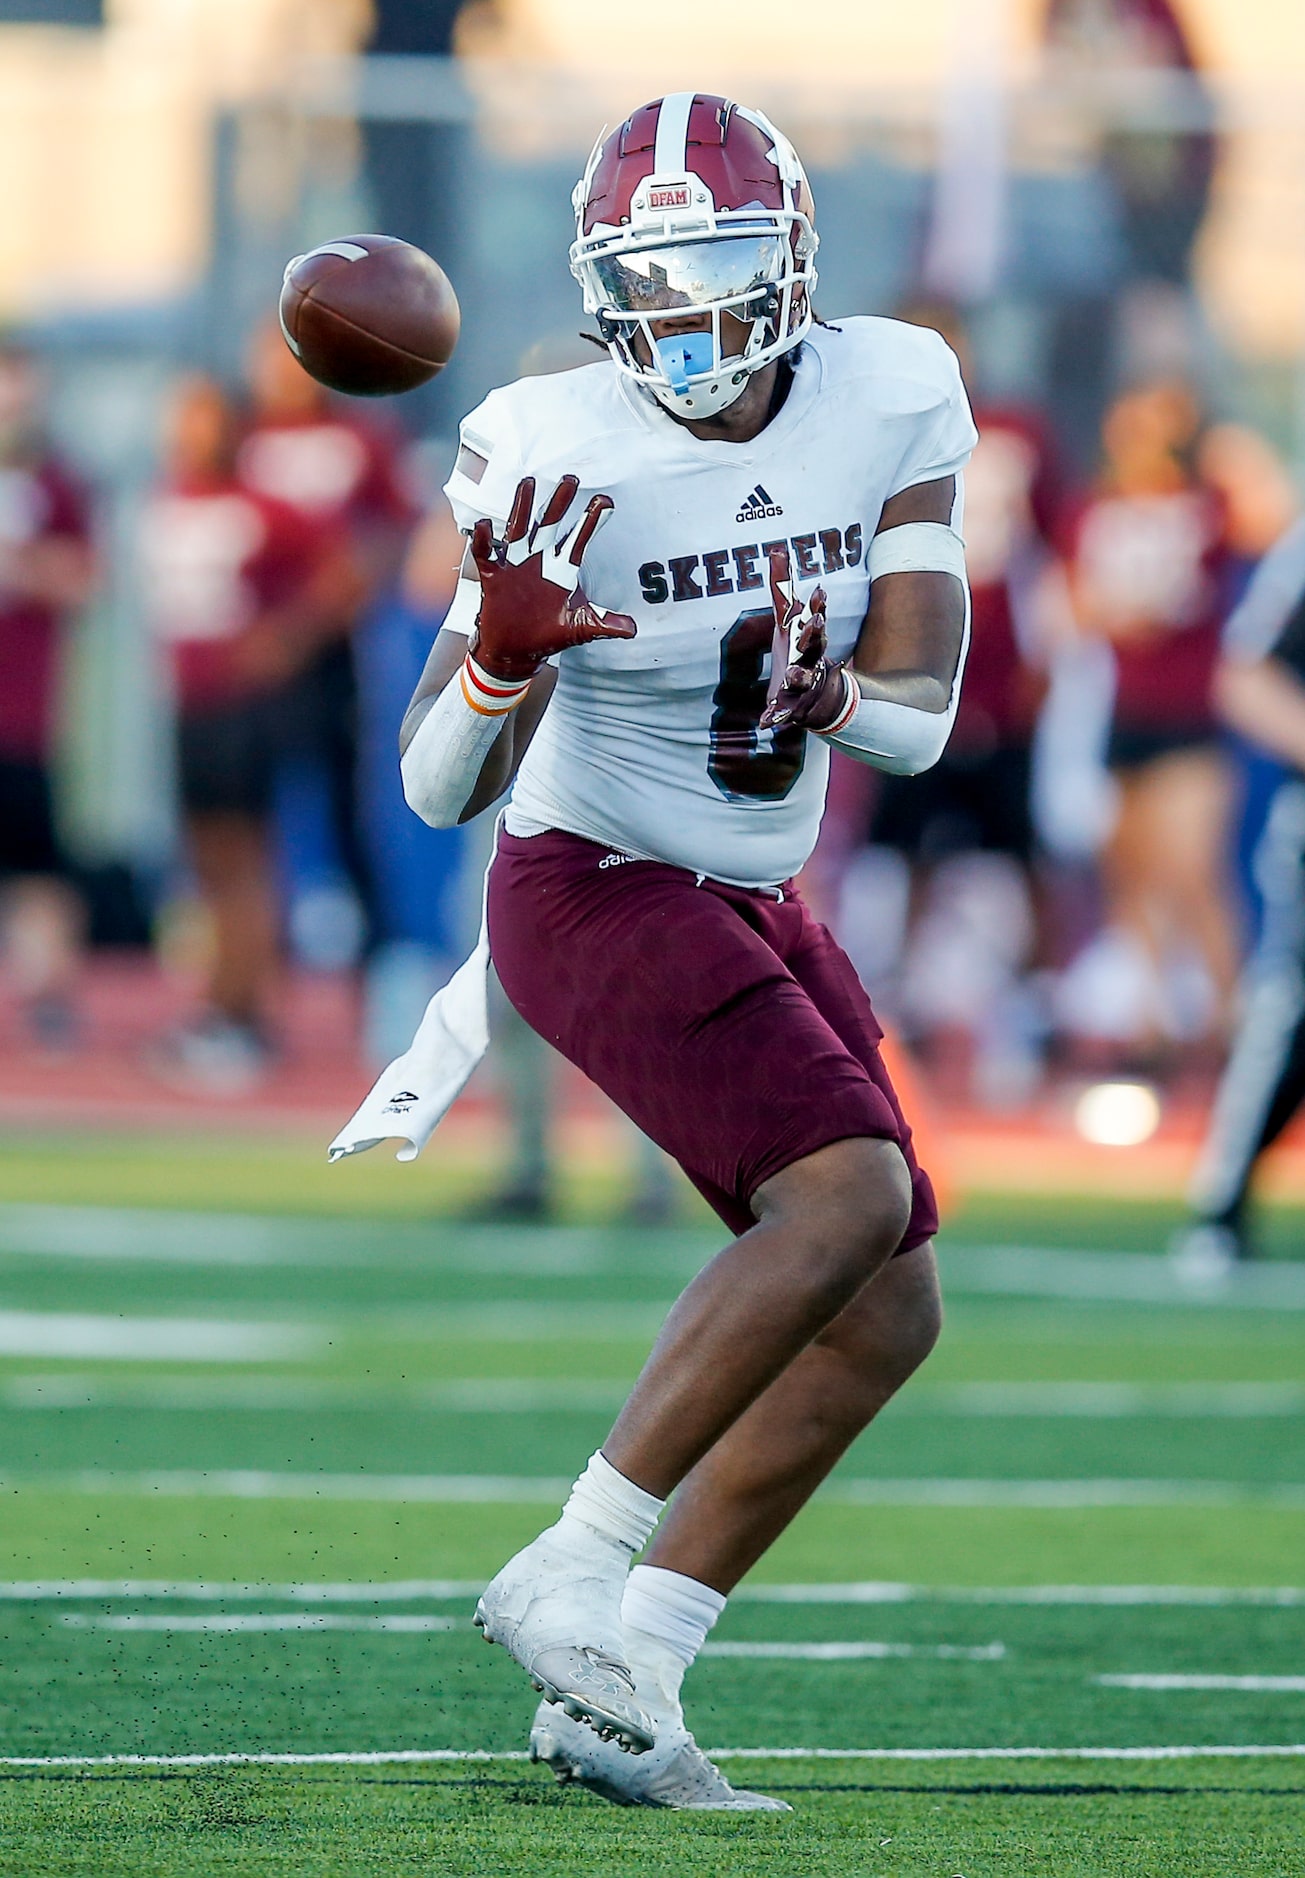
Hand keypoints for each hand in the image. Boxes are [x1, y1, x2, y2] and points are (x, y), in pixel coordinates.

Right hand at [470, 474, 636, 680]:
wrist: (517, 652)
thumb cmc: (548, 635)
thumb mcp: (580, 629)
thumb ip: (604, 624)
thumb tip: (632, 630)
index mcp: (562, 569)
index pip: (579, 539)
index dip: (592, 521)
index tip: (605, 502)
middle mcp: (540, 560)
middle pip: (549, 525)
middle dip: (559, 502)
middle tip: (570, 479)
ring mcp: (515, 566)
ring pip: (518, 529)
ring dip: (522, 507)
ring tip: (528, 483)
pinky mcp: (494, 577)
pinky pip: (486, 554)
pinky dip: (482, 540)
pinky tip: (484, 525)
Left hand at [759, 544, 847, 731]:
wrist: (817, 697)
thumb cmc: (799, 650)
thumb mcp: (787, 619)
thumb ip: (781, 588)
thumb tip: (777, 549)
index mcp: (809, 640)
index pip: (817, 620)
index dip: (819, 606)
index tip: (819, 591)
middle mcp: (810, 660)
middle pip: (815, 647)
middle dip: (815, 635)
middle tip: (814, 622)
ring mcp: (802, 685)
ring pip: (802, 679)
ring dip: (799, 675)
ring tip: (792, 673)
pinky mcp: (790, 707)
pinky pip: (782, 712)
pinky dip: (775, 716)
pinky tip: (765, 722)